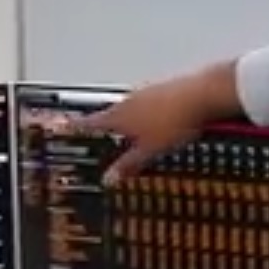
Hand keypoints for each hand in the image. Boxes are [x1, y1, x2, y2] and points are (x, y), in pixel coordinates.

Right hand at [70, 62, 241, 183]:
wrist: (202, 95)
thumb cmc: (174, 121)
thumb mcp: (149, 150)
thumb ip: (128, 164)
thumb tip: (109, 179)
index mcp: (119, 116)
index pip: (91, 123)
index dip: (77, 127)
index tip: (65, 126)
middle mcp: (129, 101)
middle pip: (109, 114)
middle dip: (104, 124)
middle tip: (96, 131)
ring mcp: (146, 92)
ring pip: (129, 108)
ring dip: (127, 119)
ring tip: (129, 131)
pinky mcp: (163, 89)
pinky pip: (147, 104)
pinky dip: (146, 114)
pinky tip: (158, 121)